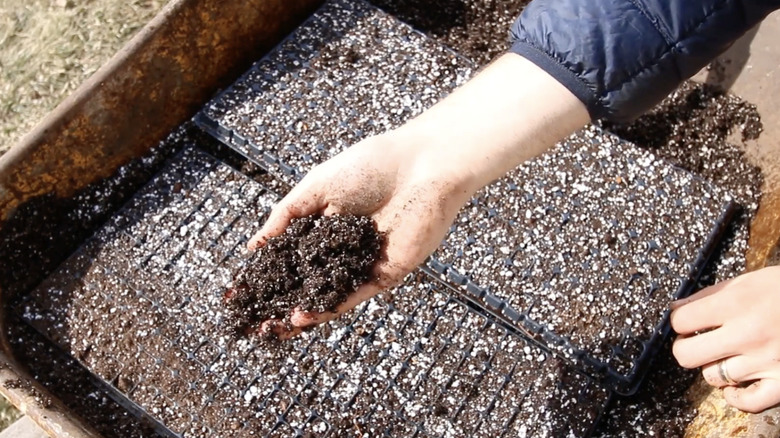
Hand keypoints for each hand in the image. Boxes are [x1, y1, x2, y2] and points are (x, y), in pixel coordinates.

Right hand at [247, 54, 587, 337]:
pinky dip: (327, 308)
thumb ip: (285, 218)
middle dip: (277, 303)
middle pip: (305, 283)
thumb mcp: (315, 188)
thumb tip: (252, 249)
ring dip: (299, 314)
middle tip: (250, 322)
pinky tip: (303, 316)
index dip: (263, 276)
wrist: (422, 167)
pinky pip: (353, 295)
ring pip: (326, 296)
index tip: (236, 294)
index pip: (288, 259)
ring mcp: (361, 264)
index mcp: (324, 227)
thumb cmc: (371, 166)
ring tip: (271, 328)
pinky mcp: (384, 273)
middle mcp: (340, 249)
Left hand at [671, 266, 779, 412]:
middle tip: (696, 341)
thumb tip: (676, 308)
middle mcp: (747, 334)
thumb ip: (709, 294)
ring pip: (713, 376)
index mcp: (736, 303)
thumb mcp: (749, 280)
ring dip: (714, 366)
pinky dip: (736, 397)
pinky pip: (747, 402)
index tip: (687, 321)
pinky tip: (734, 385)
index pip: (681, 320)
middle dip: (686, 347)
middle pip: (687, 354)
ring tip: (726, 355)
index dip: (680, 321)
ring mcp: (765, 361)